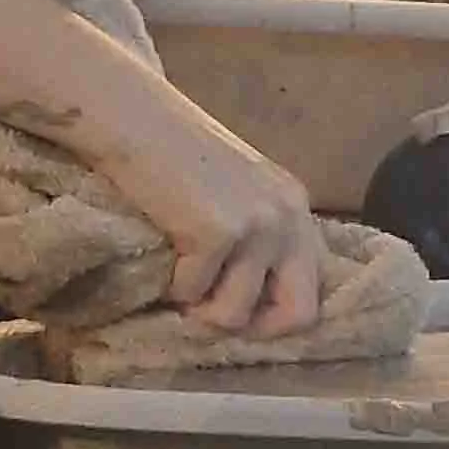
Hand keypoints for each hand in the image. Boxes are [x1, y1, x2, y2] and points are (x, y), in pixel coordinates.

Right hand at [101, 78, 327, 338]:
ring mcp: (257, 225)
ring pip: (234, 314)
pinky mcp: (218, 233)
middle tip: (213, 314)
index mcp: (297, 207)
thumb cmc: (174, 155)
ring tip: (180, 280)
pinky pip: (192, 294)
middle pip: (298, 314)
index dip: (276, 314)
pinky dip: (171, 286)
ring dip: (200, 309)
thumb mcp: (238, 193)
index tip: (241, 313)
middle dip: (253, 328)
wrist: (135, 119)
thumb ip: (258, 235)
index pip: (314, 289)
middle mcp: (289, 217)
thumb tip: (253, 304)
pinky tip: (161, 255)